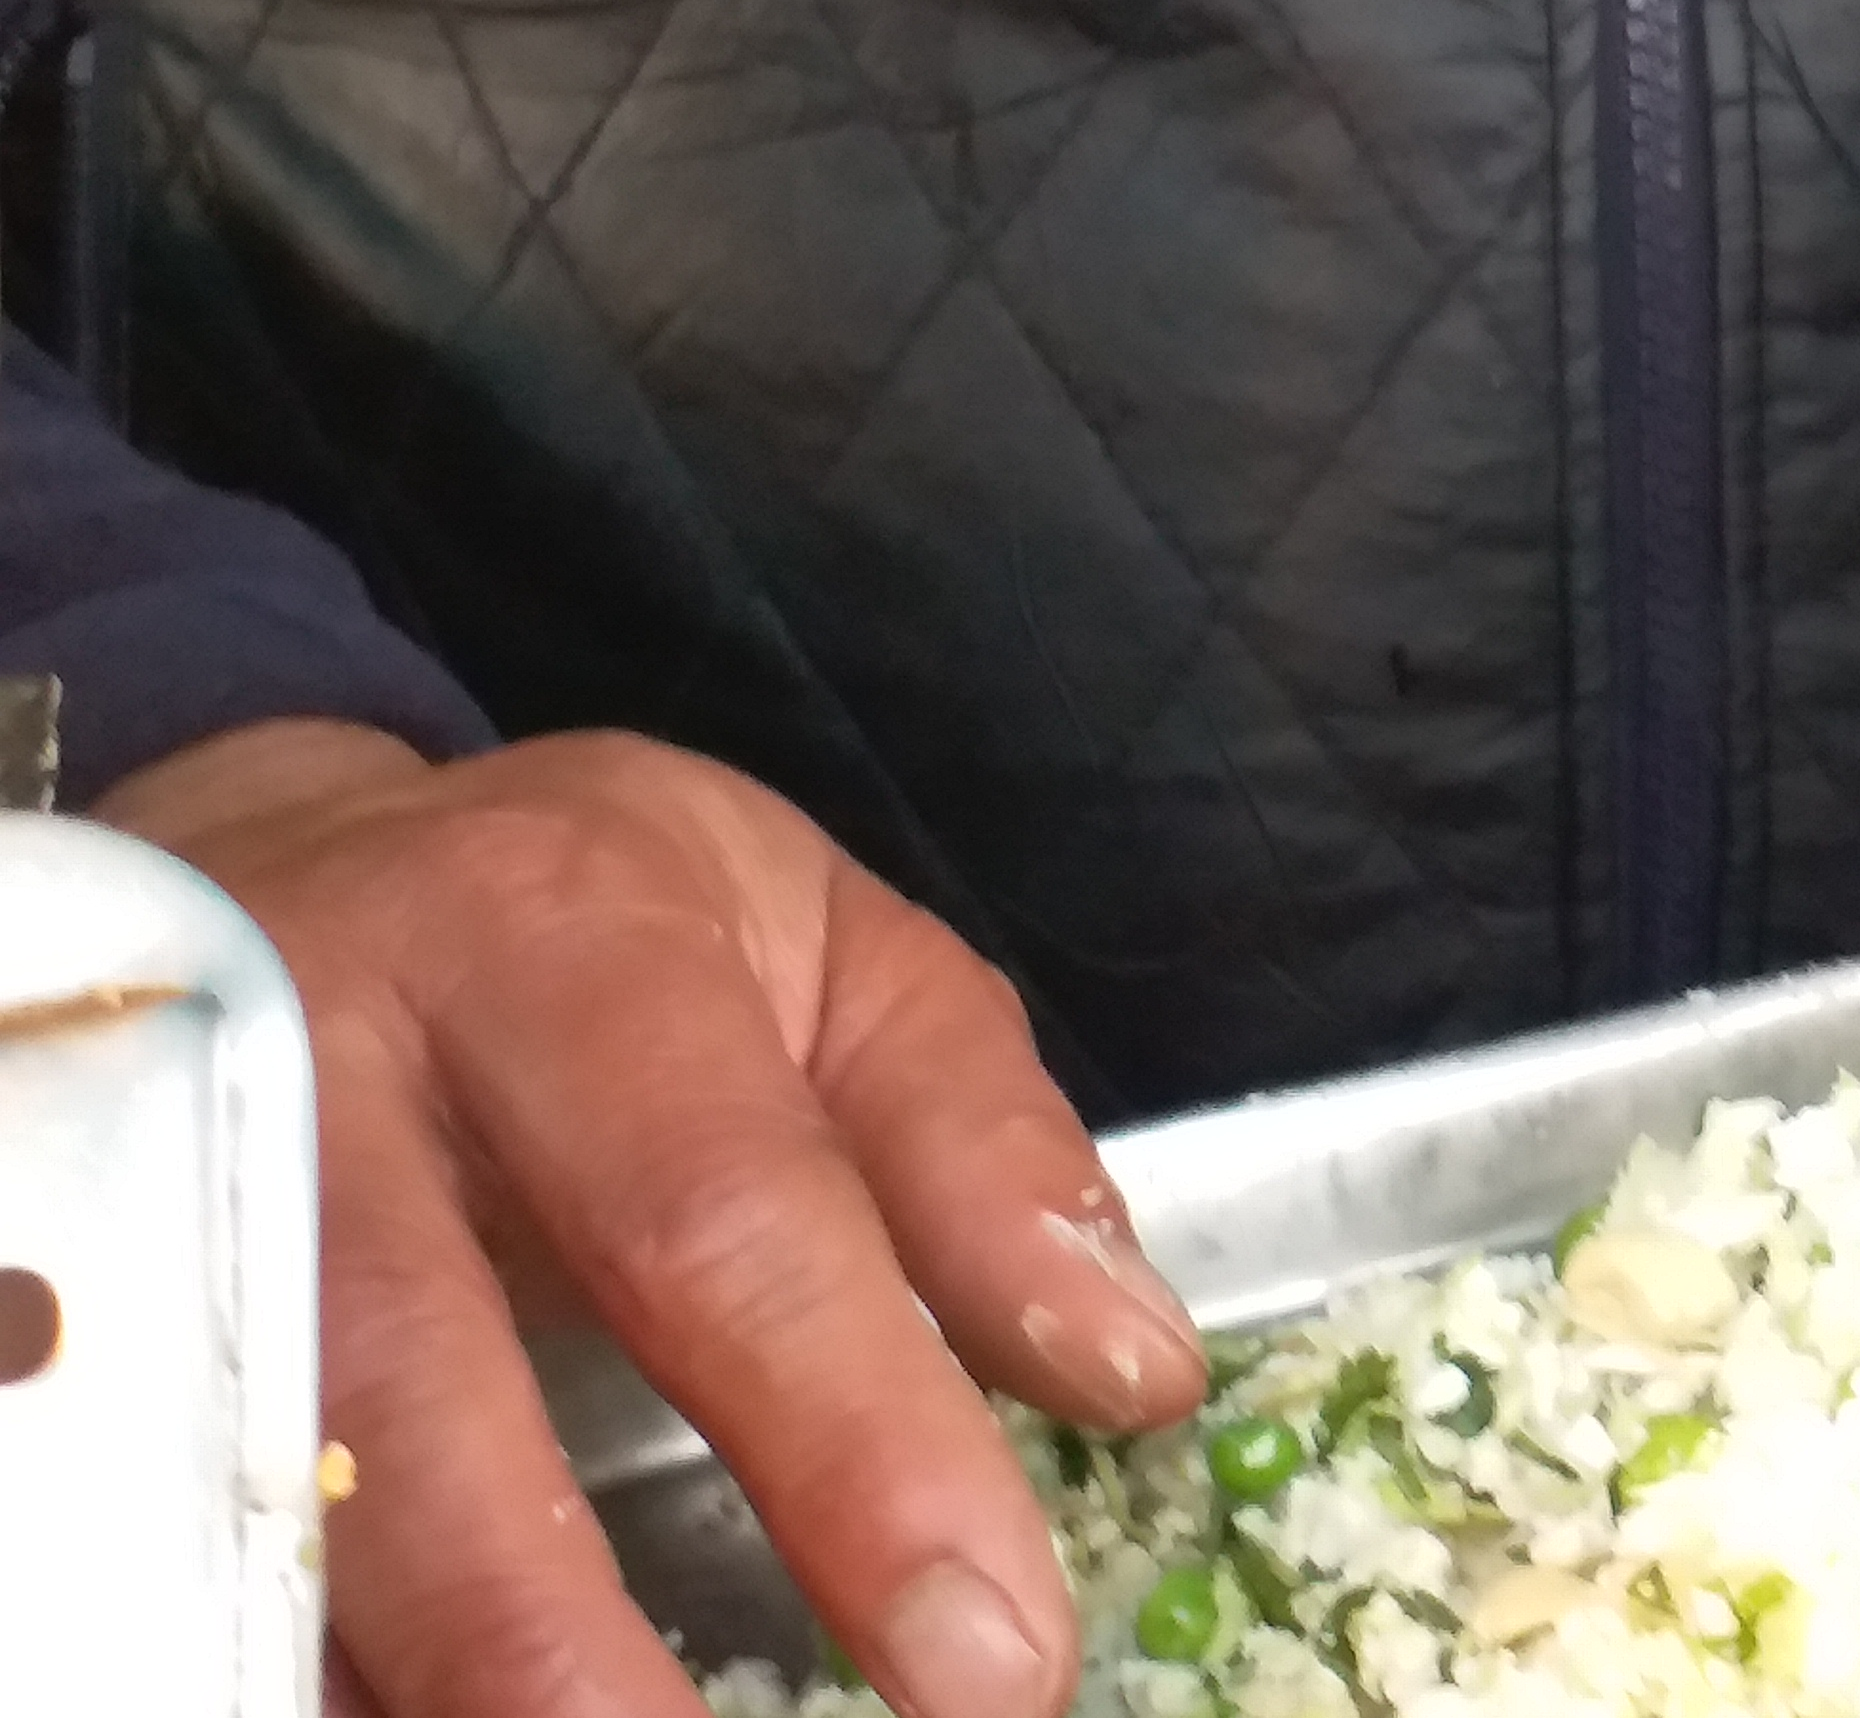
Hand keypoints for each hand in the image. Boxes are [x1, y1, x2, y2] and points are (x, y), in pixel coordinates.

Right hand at [99, 721, 1204, 1717]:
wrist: (288, 848)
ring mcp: (163, 1205)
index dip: (859, 1451)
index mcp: (561, 949)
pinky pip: (171, 1527)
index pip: (723, 1221)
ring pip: (247, 1490)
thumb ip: (982, 1153)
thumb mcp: (834, 956)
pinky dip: (296, 1655)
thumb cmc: (598, 925)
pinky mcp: (95, 1306)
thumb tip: (1132, 1370)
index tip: (991, 1652)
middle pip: (422, 1389)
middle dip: (560, 1640)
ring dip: (413, 1673)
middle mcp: (320, 1072)